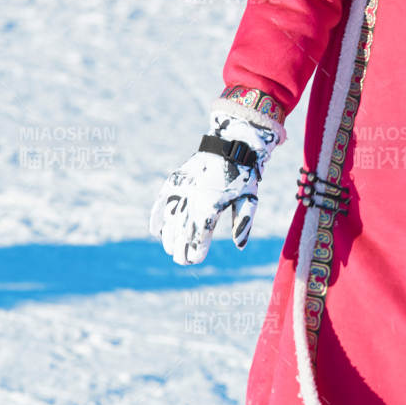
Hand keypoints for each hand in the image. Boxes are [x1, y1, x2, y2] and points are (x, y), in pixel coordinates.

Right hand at [149, 103, 284, 266]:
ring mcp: (182, 190)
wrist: (232, 144)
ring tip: (171, 249)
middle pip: (182, 232)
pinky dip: (157, 217)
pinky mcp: (176, 181)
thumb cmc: (244, 175)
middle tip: (182, 260)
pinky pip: (162, 202)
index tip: (195, 260)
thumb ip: (243, 223)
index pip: (198, 237)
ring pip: (170, 220)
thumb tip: (239, 246)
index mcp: (211, 207)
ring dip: (169, 237)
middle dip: (180, 249)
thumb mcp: (250, 200)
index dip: (194, 252)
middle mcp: (193, 200)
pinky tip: (156, 231)